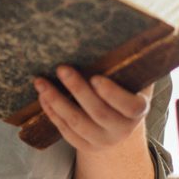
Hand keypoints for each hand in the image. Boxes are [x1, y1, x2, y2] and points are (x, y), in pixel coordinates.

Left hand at [34, 65, 152, 152]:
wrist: (118, 120)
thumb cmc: (124, 87)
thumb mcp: (131, 76)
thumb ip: (127, 62)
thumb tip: (117, 32)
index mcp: (138, 111)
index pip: (130, 106)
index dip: (112, 94)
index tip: (95, 77)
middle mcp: (122, 129)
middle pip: (99, 112)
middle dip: (78, 89)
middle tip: (61, 68)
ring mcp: (103, 140)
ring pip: (77, 123)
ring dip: (56, 101)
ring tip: (41, 82)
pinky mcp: (85, 146)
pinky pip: (65, 131)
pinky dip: (52, 113)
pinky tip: (42, 97)